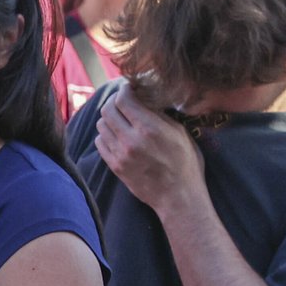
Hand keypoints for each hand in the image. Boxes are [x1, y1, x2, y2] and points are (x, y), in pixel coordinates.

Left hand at [94, 82, 205, 216]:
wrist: (178, 196)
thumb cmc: (185, 163)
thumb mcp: (179, 132)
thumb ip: (159, 114)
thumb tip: (143, 97)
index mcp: (149, 128)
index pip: (123, 99)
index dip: (124, 90)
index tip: (129, 89)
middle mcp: (131, 140)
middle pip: (107, 110)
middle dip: (114, 102)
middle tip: (123, 102)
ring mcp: (120, 154)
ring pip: (101, 125)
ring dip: (109, 119)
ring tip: (120, 119)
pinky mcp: (115, 166)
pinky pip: (100, 143)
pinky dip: (106, 136)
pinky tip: (117, 136)